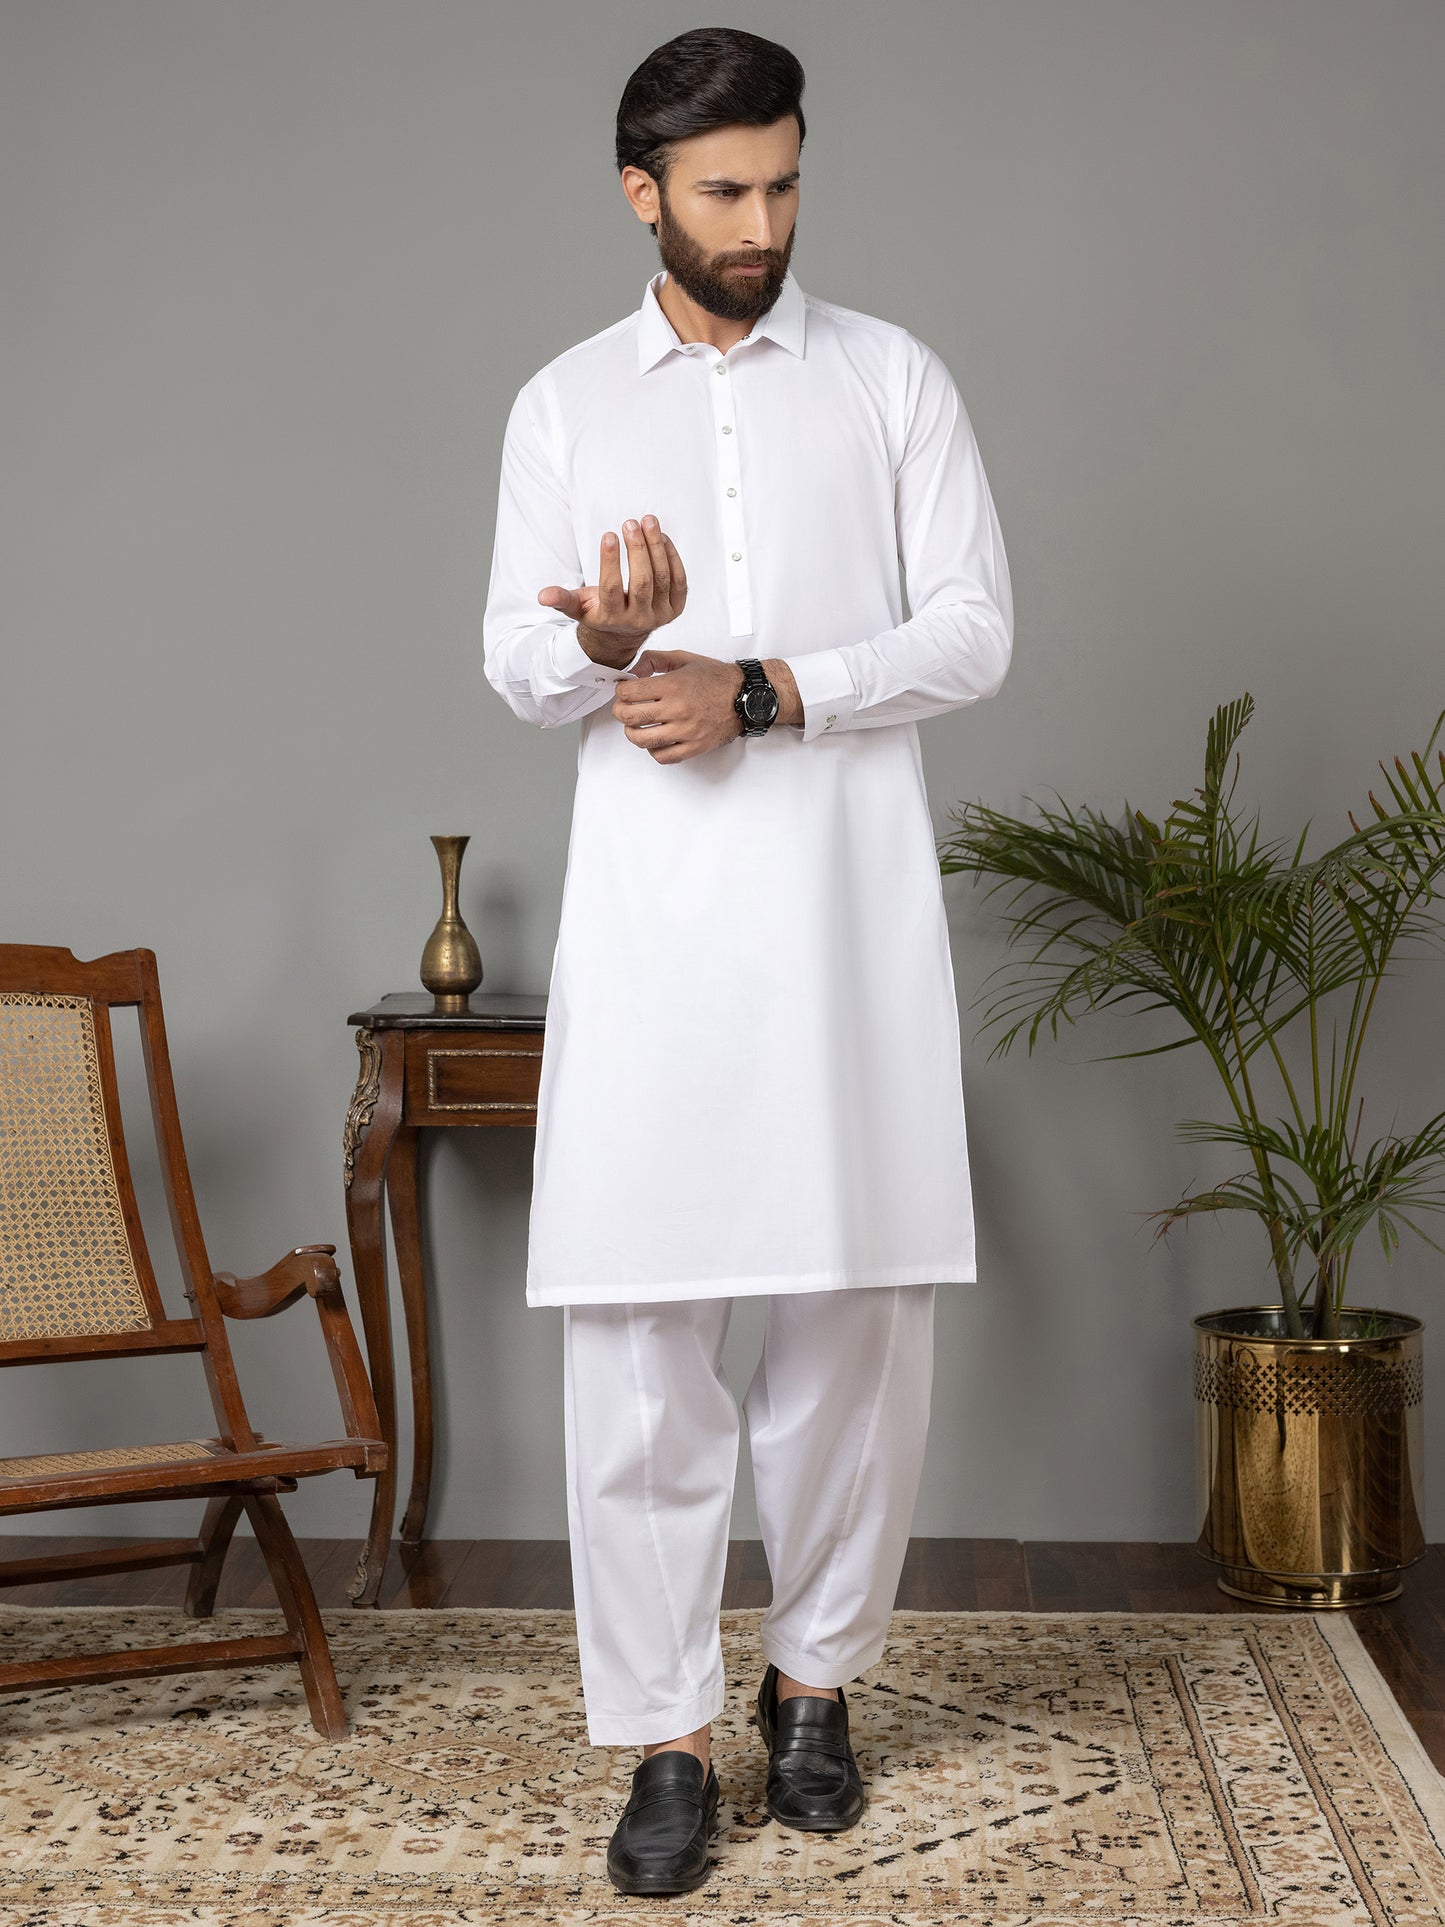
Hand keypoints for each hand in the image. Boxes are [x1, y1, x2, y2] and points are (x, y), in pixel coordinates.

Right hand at [537, 516, 687, 669]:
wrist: (624, 634)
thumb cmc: (598, 612)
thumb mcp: (577, 607)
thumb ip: (561, 599)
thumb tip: (542, 596)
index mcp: (612, 618)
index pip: (612, 588)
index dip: (610, 561)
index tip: (608, 535)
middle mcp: (639, 620)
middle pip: (642, 582)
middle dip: (637, 550)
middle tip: (630, 523)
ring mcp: (660, 616)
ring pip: (662, 579)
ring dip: (656, 547)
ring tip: (648, 521)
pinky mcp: (676, 609)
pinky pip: (679, 581)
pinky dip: (672, 557)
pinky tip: (662, 537)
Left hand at [612, 650, 745, 763]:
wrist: (746, 696)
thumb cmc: (717, 679)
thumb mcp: (684, 659)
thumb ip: (654, 660)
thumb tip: (632, 672)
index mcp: (674, 685)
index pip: (629, 692)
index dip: (620, 691)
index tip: (624, 691)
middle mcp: (678, 709)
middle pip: (630, 716)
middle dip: (620, 711)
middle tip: (623, 708)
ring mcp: (686, 731)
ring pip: (641, 739)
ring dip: (632, 732)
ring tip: (635, 726)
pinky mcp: (694, 747)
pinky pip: (662, 756)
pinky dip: (653, 750)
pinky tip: (655, 740)